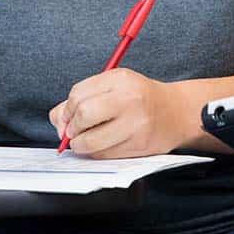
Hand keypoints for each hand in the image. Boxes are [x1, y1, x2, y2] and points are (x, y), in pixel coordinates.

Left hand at [49, 68, 185, 157]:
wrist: (177, 112)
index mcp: (120, 79)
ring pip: (90, 141)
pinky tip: (101, 146)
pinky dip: (95, 153)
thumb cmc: (141, 98)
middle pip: (83, 115)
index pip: (78, 94)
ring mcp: (135, 123)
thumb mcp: (115, 86)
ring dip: (79, 145)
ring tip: (84, 142)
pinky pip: (103, 154)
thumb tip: (57, 119)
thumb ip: (83, 97)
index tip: (67, 117)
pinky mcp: (138, 145)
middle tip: (74, 132)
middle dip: (71, 128)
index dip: (66, 110)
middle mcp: (129, 99)